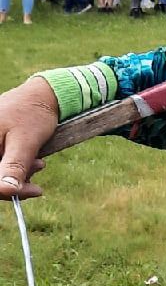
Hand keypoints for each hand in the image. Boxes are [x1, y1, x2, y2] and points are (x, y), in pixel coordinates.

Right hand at [0, 79, 59, 198]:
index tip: (34, 191)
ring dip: (20, 173)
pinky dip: (18, 165)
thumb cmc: (33, 114)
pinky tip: (33, 159)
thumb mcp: (25, 143)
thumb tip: (7, 191)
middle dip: (16, 180)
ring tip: (39, 163)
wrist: (42, 94)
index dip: (5, 190)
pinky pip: (2, 162)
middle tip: (39, 171)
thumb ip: (14, 167)